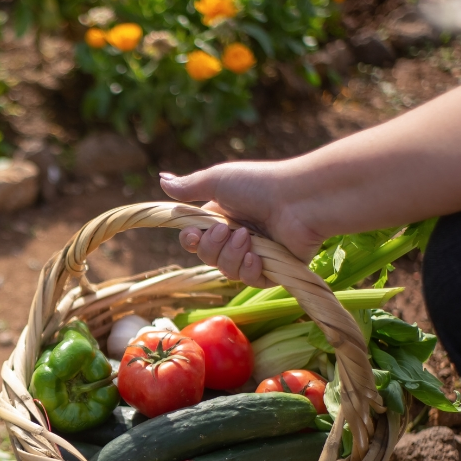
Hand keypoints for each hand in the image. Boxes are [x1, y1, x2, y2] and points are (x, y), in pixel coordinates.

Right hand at [160, 160, 326, 286]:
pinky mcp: (274, 269)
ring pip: (226, 271)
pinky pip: (250, 280)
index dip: (190, 241)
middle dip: (212, 247)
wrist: (299, 199)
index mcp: (222, 217)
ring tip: (248, 238)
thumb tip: (161, 179)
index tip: (192, 235)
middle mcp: (237, 236)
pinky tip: (256, 258)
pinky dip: (249, 270)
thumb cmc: (259, 185)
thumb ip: (188, 186)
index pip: (195, 239)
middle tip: (227, 230)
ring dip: (231, 256)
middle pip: (207, 257)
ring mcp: (255, 254)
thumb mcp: (218, 180)